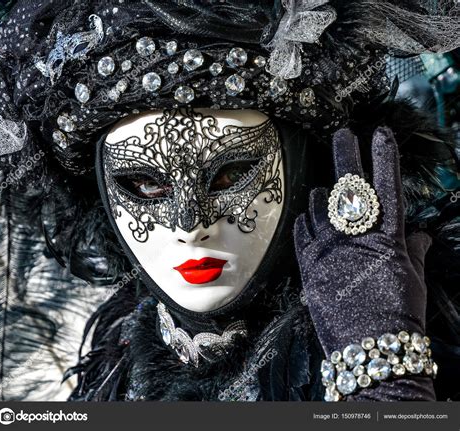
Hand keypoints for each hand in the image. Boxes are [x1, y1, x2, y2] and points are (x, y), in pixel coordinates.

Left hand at [294, 127, 429, 354]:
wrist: (369, 347)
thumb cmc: (397, 314)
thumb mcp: (411, 280)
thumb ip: (414, 252)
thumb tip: (422, 235)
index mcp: (386, 238)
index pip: (387, 187)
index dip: (384, 158)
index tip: (380, 134)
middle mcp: (356, 237)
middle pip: (350, 187)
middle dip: (347, 155)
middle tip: (343, 135)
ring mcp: (329, 249)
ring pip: (320, 207)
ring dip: (321, 196)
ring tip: (320, 192)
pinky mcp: (308, 264)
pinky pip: (302, 233)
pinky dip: (304, 223)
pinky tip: (304, 217)